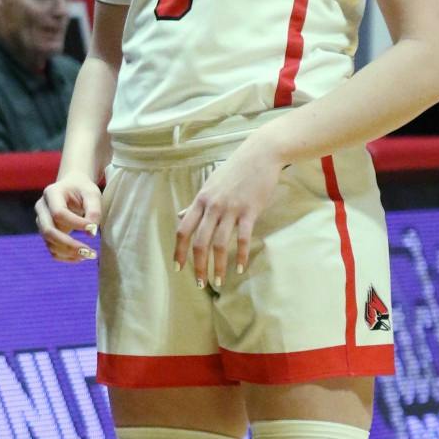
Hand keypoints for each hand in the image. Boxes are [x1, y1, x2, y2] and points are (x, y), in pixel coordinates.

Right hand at [36, 172, 101, 262]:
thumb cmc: (83, 190)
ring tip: (89, 255)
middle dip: (69, 244)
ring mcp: (41, 221)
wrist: (72, 187)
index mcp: (52, 193)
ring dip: (69, 253)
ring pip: (49, 242)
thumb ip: (94, 211)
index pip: (59, 213)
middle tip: (90, 252)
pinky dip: (65, 257)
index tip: (93, 230)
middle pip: (48, 230)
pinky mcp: (46, 233)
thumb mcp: (92, 194)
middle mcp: (42, 207)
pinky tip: (81, 257)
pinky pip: (52, 249)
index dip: (75, 224)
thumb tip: (91, 233)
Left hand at [173, 135, 282, 285]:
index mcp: (201, 200)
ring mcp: (231, 208)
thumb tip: (180, 215)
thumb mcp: (210, 185)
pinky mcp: (250, 210)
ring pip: (219, 243)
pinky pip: (242, 238)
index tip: (178, 267)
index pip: (183, 230)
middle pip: (199, 242)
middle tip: (200, 283)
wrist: (260, 155)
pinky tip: (239, 268)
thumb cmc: (235, 170)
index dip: (179, 251)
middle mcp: (212, 206)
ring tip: (219, 281)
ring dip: (218, 266)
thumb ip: (196, 203)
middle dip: (197, 265)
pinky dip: (240, 255)